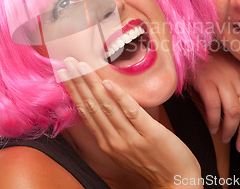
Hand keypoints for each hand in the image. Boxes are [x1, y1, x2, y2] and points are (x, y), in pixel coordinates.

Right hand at [60, 57, 201, 188]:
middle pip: (91, 106)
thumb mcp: (125, 148)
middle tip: (67, 63)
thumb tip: (106, 103)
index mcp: (107, 142)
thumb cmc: (151, 162)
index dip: (73, 91)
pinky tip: (109, 83)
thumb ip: (114, 129)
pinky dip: (120, 97)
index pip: (85, 112)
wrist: (176, 182)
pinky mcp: (150, 134)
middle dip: (78, 83)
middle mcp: (114, 140)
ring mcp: (131, 138)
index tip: (64, 74)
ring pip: (107, 107)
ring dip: (93, 84)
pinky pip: (132, 112)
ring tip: (83, 66)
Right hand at [193, 50, 239, 152]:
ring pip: (234, 113)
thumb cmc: (210, 61)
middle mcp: (239, 77)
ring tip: (224, 138)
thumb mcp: (232, 71)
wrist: (189, 45)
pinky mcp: (206, 81)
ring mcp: (223, 79)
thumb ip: (239, 89)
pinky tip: (212, 128)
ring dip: (230, 131)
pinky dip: (214, 121)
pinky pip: (214, 108)